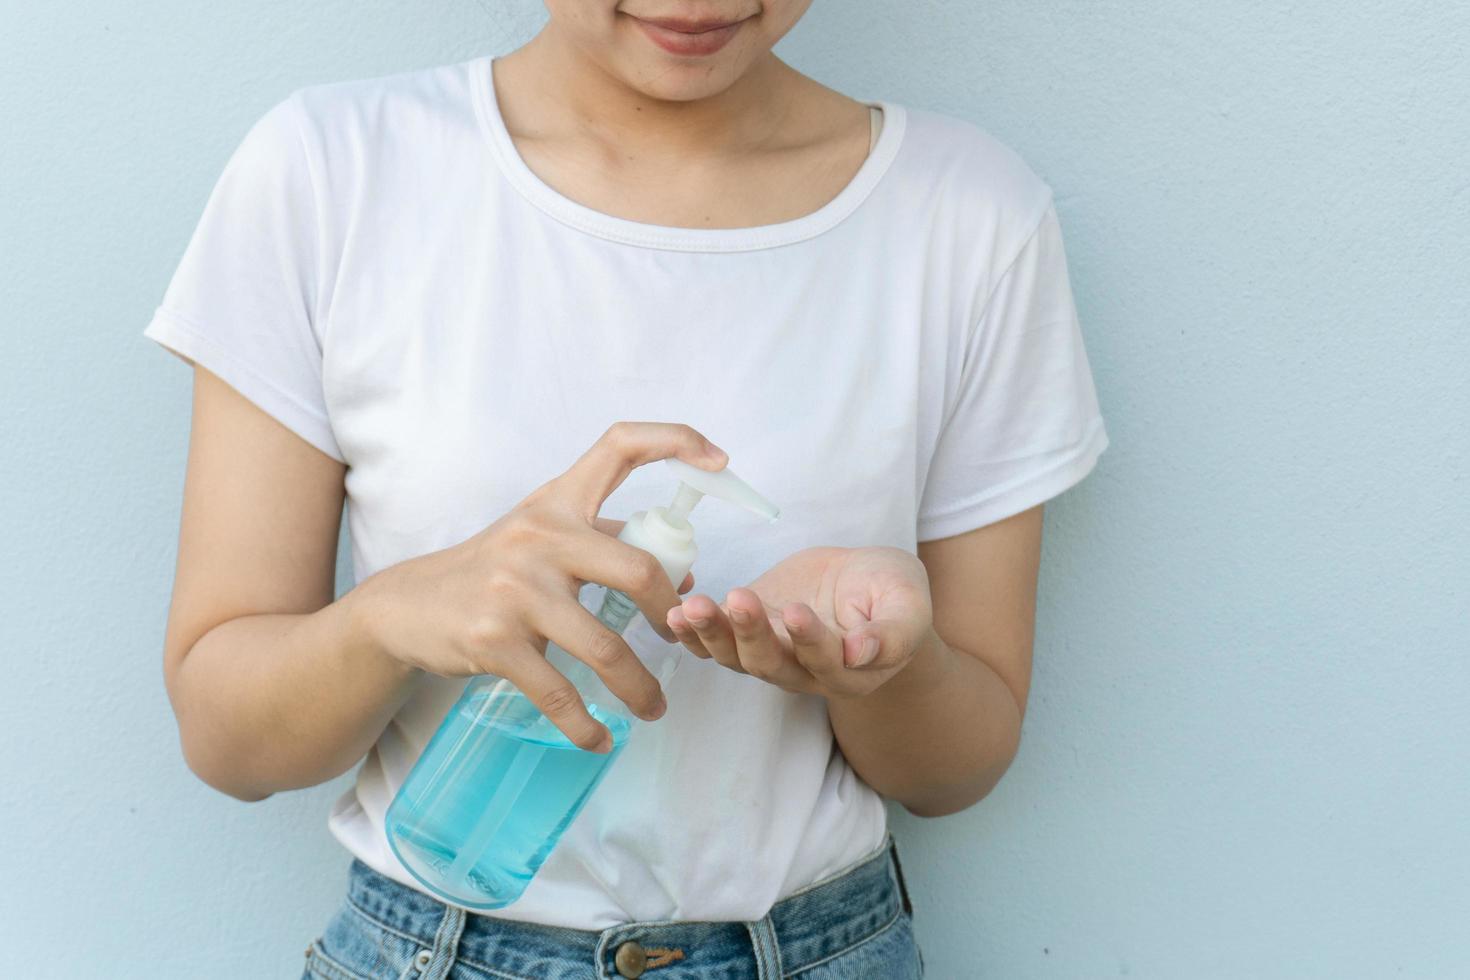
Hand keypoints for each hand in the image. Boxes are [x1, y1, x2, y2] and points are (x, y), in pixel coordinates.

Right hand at [347, 422, 725, 750]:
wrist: (404, 608)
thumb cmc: (491, 570)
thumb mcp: (542, 538)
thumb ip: (607, 542)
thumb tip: (681, 572)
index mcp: (557, 502)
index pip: (620, 446)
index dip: (676, 441)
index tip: (720, 461)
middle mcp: (539, 535)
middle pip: (638, 569)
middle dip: (669, 616)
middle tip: (677, 640)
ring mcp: (515, 589)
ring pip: (607, 648)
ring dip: (639, 688)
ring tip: (654, 708)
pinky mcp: (494, 641)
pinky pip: (559, 692)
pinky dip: (586, 725)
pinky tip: (599, 738)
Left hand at [666, 546, 935, 699]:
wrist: (867, 584)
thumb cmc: (893, 593)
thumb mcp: (909, 604)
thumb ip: (893, 632)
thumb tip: (860, 653)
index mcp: (850, 671)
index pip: (825, 661)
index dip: (810, 640)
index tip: (796, 611)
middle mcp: (804, 672)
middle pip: (770, 664)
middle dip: (750, 633)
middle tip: (739, 599)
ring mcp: (771, 653)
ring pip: (735, 656)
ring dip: (711, 633)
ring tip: (693, 607)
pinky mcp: (745, 630)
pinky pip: (713, 642)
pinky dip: (691, 632)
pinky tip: (674, 614)